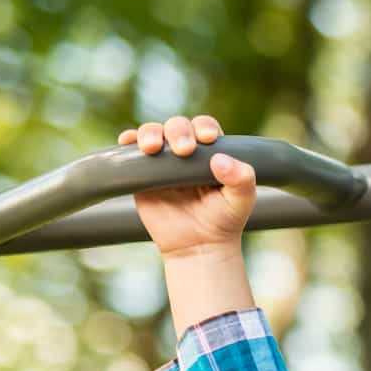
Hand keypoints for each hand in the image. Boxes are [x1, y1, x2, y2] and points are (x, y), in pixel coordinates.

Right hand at [118, 115, 256, 257]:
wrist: (197, 245)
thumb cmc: (223, 220)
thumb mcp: (241, 201)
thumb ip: (242, 179)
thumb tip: (220, 160)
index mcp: (211, 151)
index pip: (206, 127)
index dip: (205, 127)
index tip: (208, 139)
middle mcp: (186, 150)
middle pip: (178, 126)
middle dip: (179, 131)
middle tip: (184, 150)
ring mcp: (162, 160)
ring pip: (153, 132)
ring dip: (151, 133)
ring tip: (153, 148)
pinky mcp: (141, 172)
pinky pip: (130, 151)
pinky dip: (128, 141)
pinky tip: (128, 142)